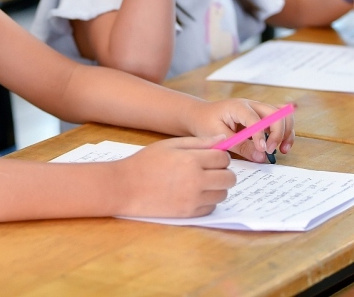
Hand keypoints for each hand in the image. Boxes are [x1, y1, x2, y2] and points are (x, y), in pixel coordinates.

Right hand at [117, 137, 235, 216]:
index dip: (220, 157)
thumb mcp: (169, 145)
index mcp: (191, 160)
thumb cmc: (145, 162)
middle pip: (229, 178)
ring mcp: (193, 199)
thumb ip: (198, 143)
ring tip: (200, 183)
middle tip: (209, 171)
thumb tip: (223, 141)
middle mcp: (196, 181)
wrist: (124, 187)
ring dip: (216, 188)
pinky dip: (207, 201)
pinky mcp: (188, 213)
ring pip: (223, 194)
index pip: (223, 158)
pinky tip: (193, 194)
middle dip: (223, 172)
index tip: (211, 158)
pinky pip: (211, 208)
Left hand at [186, 98, 294, 163]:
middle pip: (275, 113)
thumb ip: (240, 146)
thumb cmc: (206, 123)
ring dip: (286, 132)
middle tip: (270, 150)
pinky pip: (280, 120)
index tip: (263, 150)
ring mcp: (258, 109)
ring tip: (282, 150)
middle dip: (277, 133)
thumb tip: (262, 157)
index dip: (261, 135)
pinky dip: (285, 132)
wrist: (200, 115)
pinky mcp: (261, 116)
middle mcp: (251, 104)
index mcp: (238, 107)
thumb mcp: (219, 136)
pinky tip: (282, 145)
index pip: (255, 119)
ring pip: (282, 115)